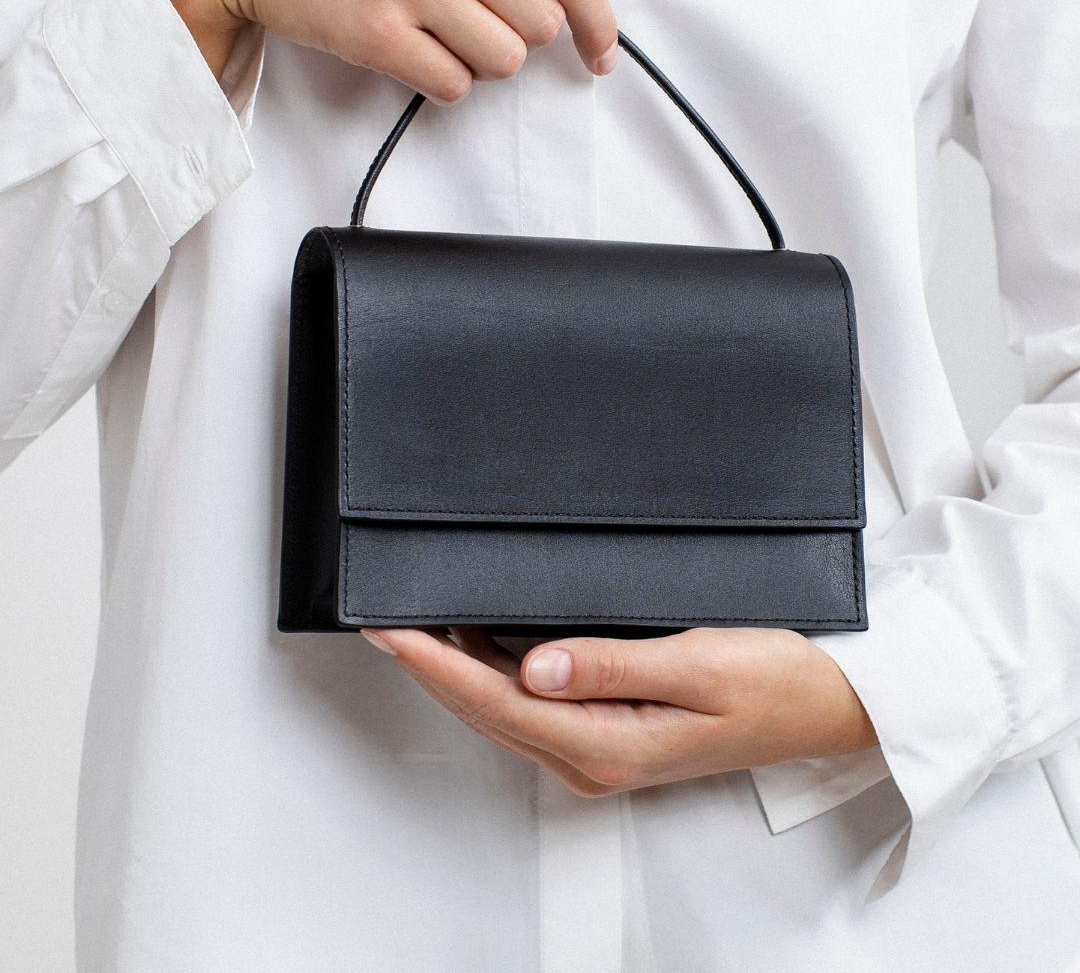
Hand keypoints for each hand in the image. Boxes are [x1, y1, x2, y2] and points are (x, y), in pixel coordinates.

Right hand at [148, 0, 617, 92]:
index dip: (598, 22)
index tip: (601, 54)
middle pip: (541, 24)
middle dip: (516, 34)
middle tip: (470, 18)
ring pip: (503, 62)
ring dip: (477, 60)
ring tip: (433, 29)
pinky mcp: (378, 31)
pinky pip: (452, 87)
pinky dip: (439, 80)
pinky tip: (408, 48)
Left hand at [361, 625, 877, 795]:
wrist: (826, 705)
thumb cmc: (775, 682)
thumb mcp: (697, 663)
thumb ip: (611, 665)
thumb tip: (532, 666)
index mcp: (609, 745)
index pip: (497, 700)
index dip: (434, 663)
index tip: (390, 629)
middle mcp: (594, 758)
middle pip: (488, 709)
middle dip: (429, 666)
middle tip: (381, 619)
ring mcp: (601, 751)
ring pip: (505, 708)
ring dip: (457, 669)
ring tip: (415, 623)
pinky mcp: (613, 734)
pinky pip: (534, 705)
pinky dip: (494, 673)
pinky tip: (479, 641)